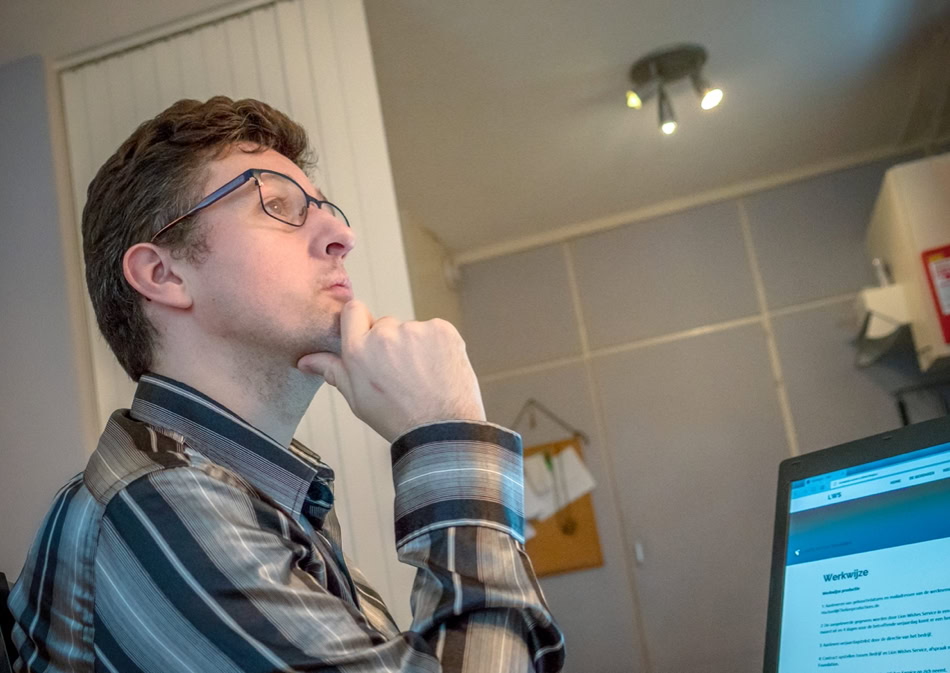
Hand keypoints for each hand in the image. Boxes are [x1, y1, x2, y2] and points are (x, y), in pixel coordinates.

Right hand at [296, 300, 486, 441]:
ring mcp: (416, 330)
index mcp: (358, 350)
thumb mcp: (357, 398)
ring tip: (422, 376)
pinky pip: (435, 331)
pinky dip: (437, 345)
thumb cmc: (397, 418)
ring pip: (412, 330)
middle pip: (385, 325)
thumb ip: (333, 370)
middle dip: (391, 343)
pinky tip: (437, 370)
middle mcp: (385, 334)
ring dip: (415, 346)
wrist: (441, 430)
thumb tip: (305, 360)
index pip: (353, 311)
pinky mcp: (442, 329)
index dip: (361, 325)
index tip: (370, 340)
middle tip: (401, 372)